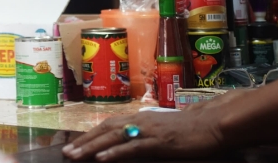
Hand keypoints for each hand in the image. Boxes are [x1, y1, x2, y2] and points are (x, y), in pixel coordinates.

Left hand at [62, 111, 224, 160]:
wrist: (211, 124)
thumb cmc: (188, 129)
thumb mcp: (160, 130)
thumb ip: (143, 134)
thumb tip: (125, 142)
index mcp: (139, 118)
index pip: (107, 125)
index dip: (89, 135)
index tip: (73, 145)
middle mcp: (139, 121)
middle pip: (105, 130)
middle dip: (84, 142)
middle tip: (66, 153)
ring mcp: (148, 130)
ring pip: (113, 137)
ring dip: (92, 147)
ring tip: (75, 156)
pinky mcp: (158, 142)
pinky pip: (133, 147)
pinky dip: (115, 152)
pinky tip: (102, 159)